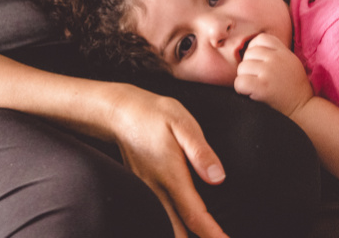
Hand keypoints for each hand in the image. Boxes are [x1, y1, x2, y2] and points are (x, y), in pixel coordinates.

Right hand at [108, 83, 228, 237]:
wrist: (119, 113)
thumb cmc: (154, 115)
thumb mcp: (182, 123)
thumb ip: (201, 152)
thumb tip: (218, 177)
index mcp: (171, 176)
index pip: (194, 216)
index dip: (212, 234)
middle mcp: (155, 190)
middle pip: (176, 233)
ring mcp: (145, 193)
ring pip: (164, 228)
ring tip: (205, 237)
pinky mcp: (141, 190)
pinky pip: (156, 218)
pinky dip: (171, 229)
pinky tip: (184, 229)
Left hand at [234, 34, 313, 116]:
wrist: (304, 108)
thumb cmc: (294, 88)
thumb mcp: (290, 62)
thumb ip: (276, 53)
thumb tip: (251, 48)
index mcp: (283, 52)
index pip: (260, 39)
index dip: (254, 50)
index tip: (258, 63)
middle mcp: (276, 59)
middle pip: (248, 54)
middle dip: (249, 67)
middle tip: (257, 79)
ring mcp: (269, 71)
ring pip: (241, 68)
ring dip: (244, 79)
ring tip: (255, 87)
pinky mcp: (263, 86)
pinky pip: (239, 82)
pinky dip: (241, 89)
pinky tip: (250, 94)